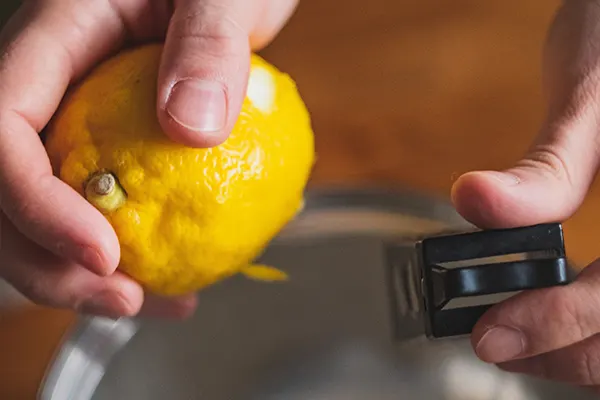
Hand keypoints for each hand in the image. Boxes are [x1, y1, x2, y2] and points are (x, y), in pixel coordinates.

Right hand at [0, 0, 296, 318]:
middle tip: (125, 299)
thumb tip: (192, 126)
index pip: (2, 125)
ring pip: (45, 211)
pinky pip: (101, 204)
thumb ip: (209, 46)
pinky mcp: (112, 145)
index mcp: (58, 36)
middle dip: (47, 262)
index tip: (103, 250)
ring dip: (82, 274)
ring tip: (154, 303)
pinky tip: (173, 278)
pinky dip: (130, 252)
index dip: (33, 202)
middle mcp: (54, 84)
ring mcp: (79, 118)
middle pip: (6, 188)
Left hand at [452, 0, 599, 391]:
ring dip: (578, 350)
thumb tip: (476, 200)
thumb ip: (546, 166)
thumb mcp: (591, 97)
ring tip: (518, 344)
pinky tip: (553, 319)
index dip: (558, 326)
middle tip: (497, 347)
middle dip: (564, 353)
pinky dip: (588, 325)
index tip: (492, 338)